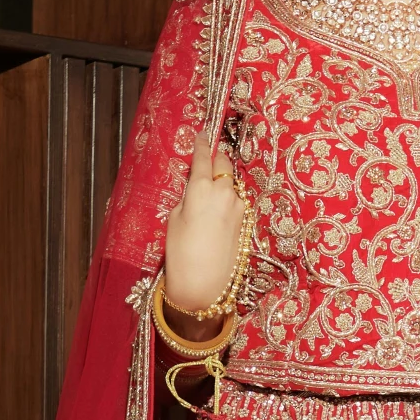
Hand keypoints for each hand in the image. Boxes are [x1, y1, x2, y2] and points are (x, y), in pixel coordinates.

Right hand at [162, 133, 246, 313]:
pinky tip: (217, 209)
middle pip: (224, 164)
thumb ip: (187, 197)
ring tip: (209, 189)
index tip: (202, 134)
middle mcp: (224, 192)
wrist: (203, 285)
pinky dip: (227, 198)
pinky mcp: (244, 222)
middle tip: (207, 158)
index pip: (204, 156)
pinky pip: (235, 201)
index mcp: (202, 187)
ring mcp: (238, 207)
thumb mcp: (174, 219)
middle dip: (216, 159)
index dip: (201, 144)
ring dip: (222, 181)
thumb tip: (195, 189)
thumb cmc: (181, 252)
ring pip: (231, 184)